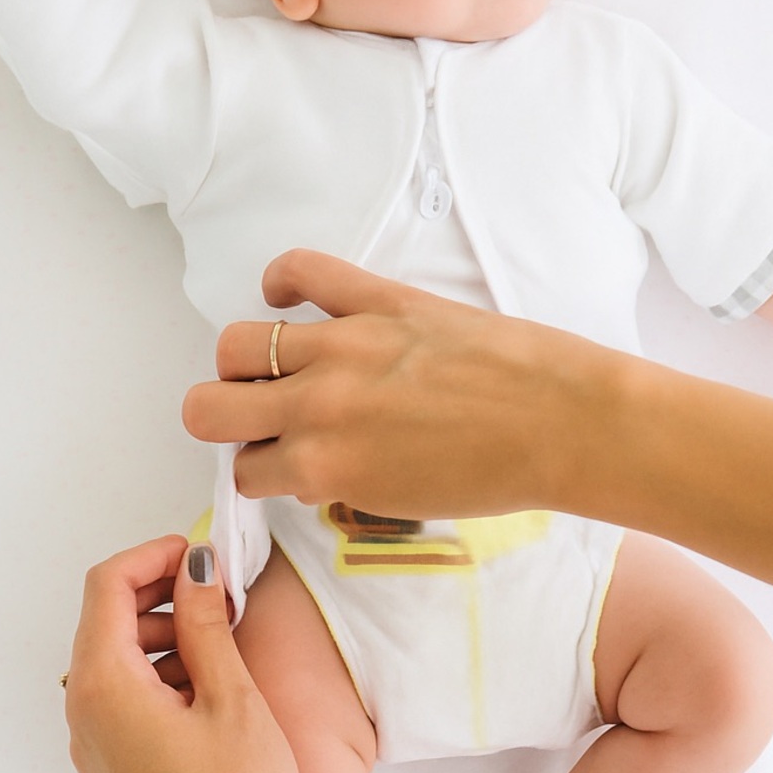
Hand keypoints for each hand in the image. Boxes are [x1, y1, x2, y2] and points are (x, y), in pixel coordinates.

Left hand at [65, 536, 304, 772]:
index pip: (105, 587)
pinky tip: (210, 699)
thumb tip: (196, 569)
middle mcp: (83, 720)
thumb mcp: (233, 697)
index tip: (201, 551)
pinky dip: (158, 685)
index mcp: (104, 688)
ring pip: (114, 670)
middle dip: (159, 598)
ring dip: (162, 643)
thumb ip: (206, 624)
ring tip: (225, 650)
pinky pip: (121, 711)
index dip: (153, 556)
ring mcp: (93, 756)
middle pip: (104, 625)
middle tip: (222, 598)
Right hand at [181, 248, 607, 515]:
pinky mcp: (379, 300)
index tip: (277, 466)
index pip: (244, 470)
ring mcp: (344, 346)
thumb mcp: (400, 503)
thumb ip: (341, 481)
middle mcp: (317, 406)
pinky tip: (287, 296)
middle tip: (258, 418)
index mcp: (323, 466)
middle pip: (207, 407)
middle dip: (223, 419)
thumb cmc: (497, 474)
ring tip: (276, 366)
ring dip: (243, 361)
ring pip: (237, 342)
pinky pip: (303, 270)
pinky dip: (283, 279)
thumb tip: (308, 464)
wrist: (565, 425)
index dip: (258, 471)